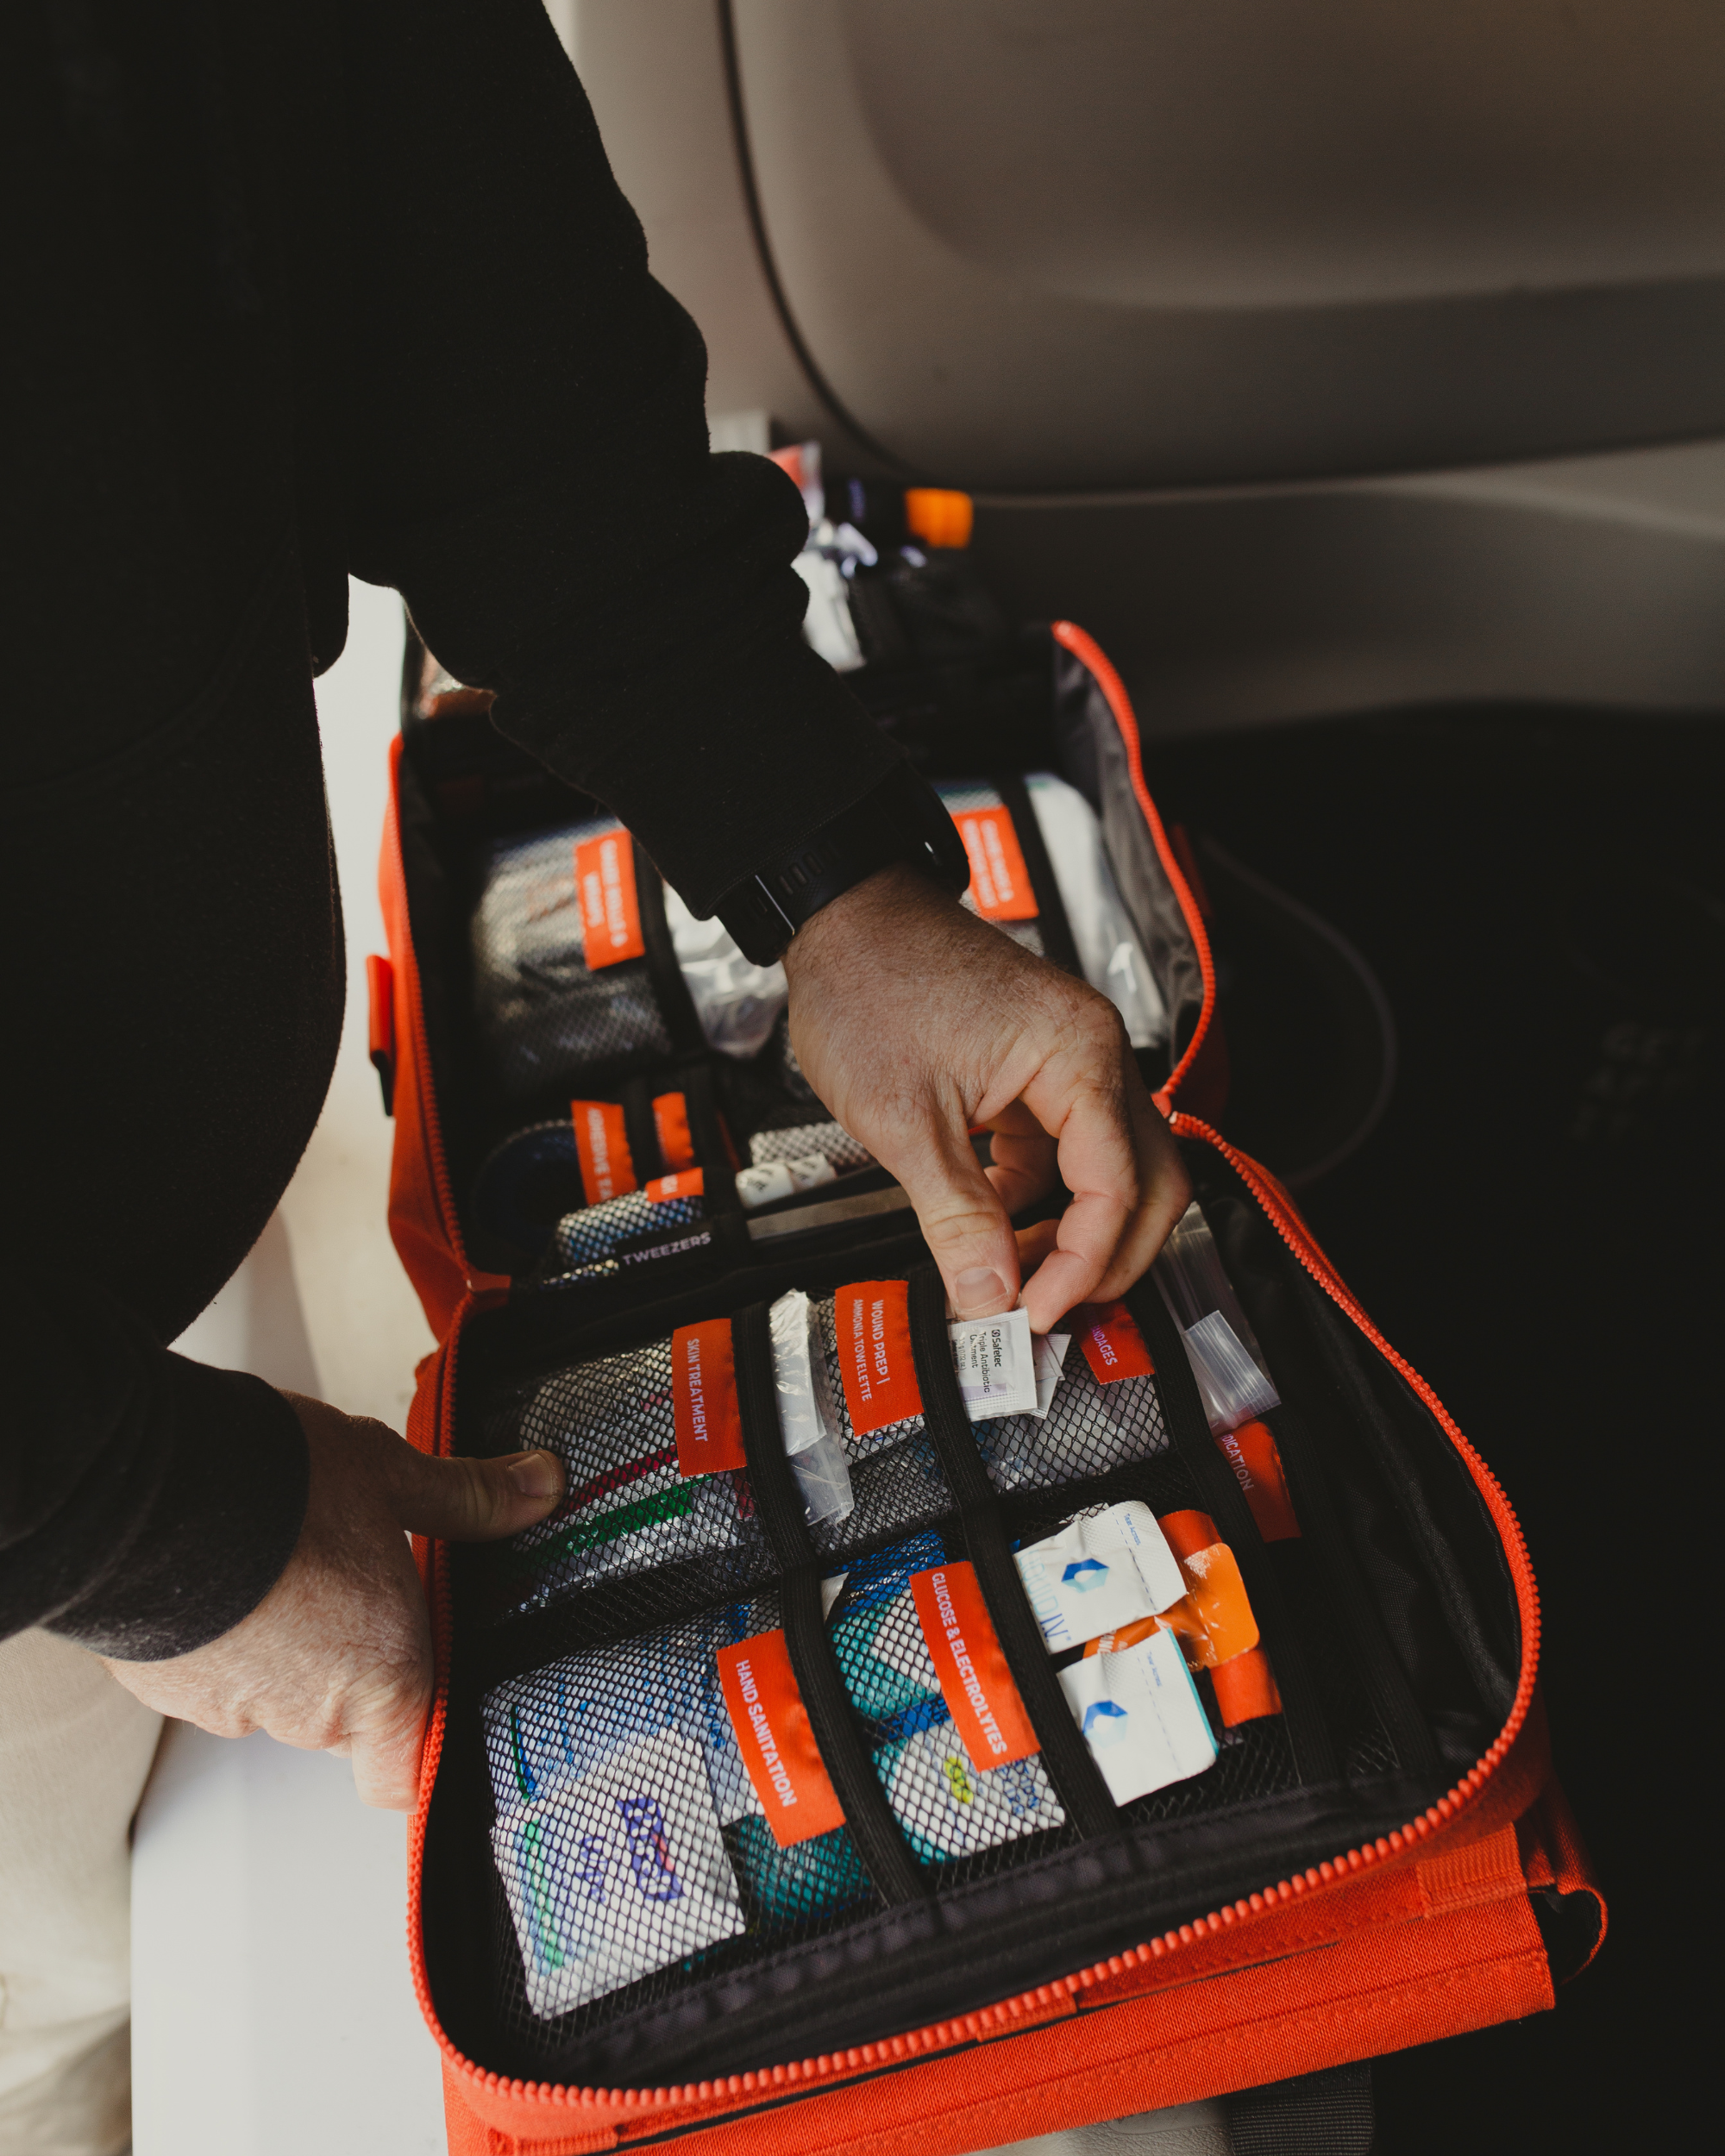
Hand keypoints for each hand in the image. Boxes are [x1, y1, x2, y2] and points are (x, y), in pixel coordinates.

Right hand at [102, 1394, 562, 1808]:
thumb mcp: (393, 1475)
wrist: (150, 1486)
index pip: (405, 1777)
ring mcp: (231, 1705)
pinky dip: (223, 1636)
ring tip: (285, 1559)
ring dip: (284, 1644)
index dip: (417, 1753)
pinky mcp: (165, 1688)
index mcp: (383, 1678)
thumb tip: (537, 1488)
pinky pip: (210, 1674)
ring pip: (275, 1693)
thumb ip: (467, 1497)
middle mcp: (308, 1711)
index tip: (427, 1709)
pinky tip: (226, 1571)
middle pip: (344, 1719)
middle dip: (353, 1661)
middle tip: (353, 1582)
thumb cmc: (276, 1489)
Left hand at [783, 862, 1190, 1330]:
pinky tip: (993, 1231)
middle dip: (1106, 1259)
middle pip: (1148, 1183)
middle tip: (1051, 1312)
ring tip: (1012, 1283)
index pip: (1118, 1186)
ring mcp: (1069, 1064)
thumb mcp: (905, 1119)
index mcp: (1078, 1054)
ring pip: (1112, 1173)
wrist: (842, 919)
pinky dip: (1040, 1202)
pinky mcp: (1039, 1074)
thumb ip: (956, 1217)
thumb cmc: (870, 981)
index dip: (1082, 1264)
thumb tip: (988, 1298)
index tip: (1038, 1312)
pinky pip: (1065, 1155)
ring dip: (1072, 1236)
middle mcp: (1092, 1054)